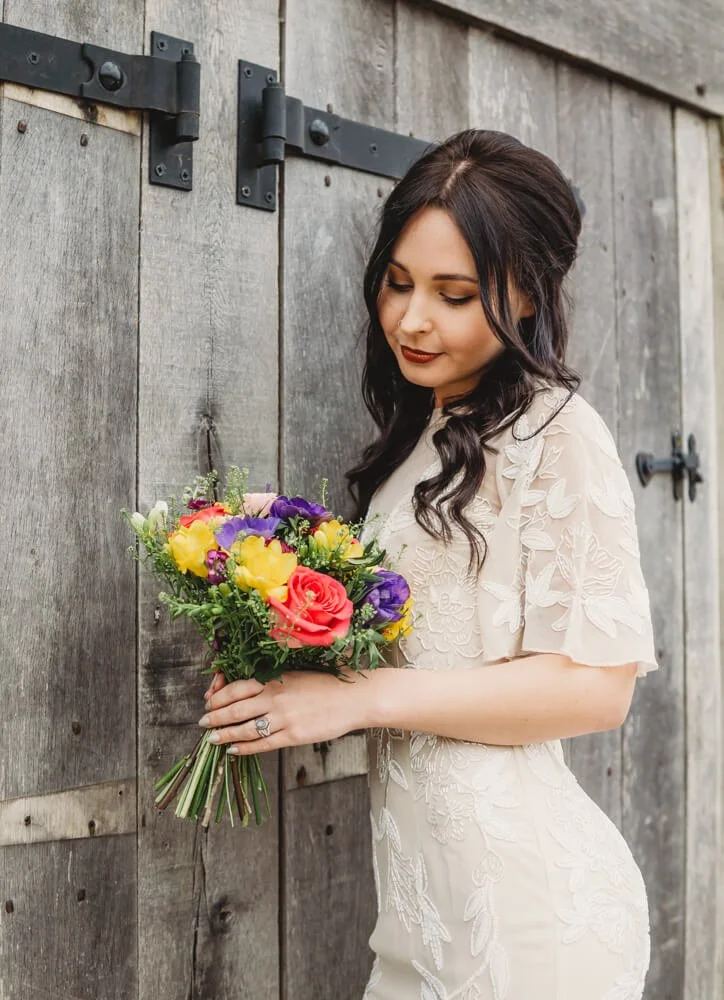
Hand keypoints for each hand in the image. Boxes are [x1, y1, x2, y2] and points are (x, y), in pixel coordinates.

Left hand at [197, 669, 374, 754]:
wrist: (354, 697)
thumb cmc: (327, 683)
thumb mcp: (297, 673)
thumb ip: (273, 680)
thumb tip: (251, 686)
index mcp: (275, 678)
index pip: (237, 687)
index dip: (218, 696)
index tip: (208, 701)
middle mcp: (275, 697)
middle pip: (235, 708)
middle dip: (214, 716)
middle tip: (203, 722)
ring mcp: (284, 718)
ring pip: (244, 728)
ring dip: (224, 734)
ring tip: (212, 738)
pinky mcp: (294, 735)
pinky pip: (262, 744)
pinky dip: (244, 748)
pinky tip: (233, 751)